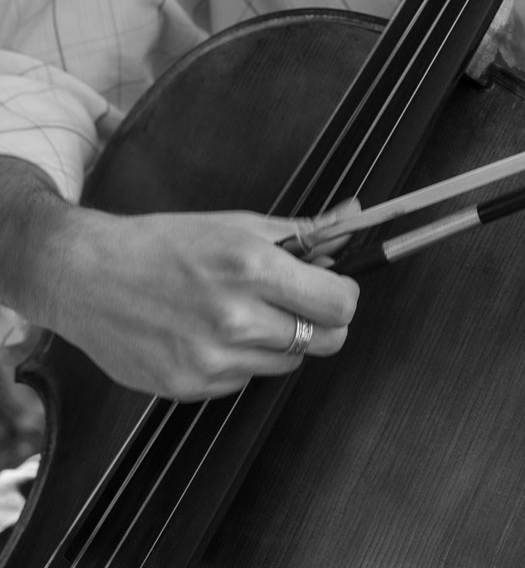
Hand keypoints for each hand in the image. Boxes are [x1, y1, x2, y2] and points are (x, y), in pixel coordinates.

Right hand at [50, 202, 359, 400]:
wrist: (87, 276)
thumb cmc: (163, 243)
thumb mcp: (236, 224)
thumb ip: (302, 231)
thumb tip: (353, 219)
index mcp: (251, 267)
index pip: (340, 304)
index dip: (345, 294)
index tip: (333, 286)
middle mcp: (236, 317)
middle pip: (326, 341)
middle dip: (321, 321)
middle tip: (296, 302)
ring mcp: (213, 359)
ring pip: (288, 363)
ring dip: (279, 341)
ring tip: (242, 312)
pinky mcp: (191, 388)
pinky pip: (246, 381)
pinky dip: (241, 361)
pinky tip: (210, 333)